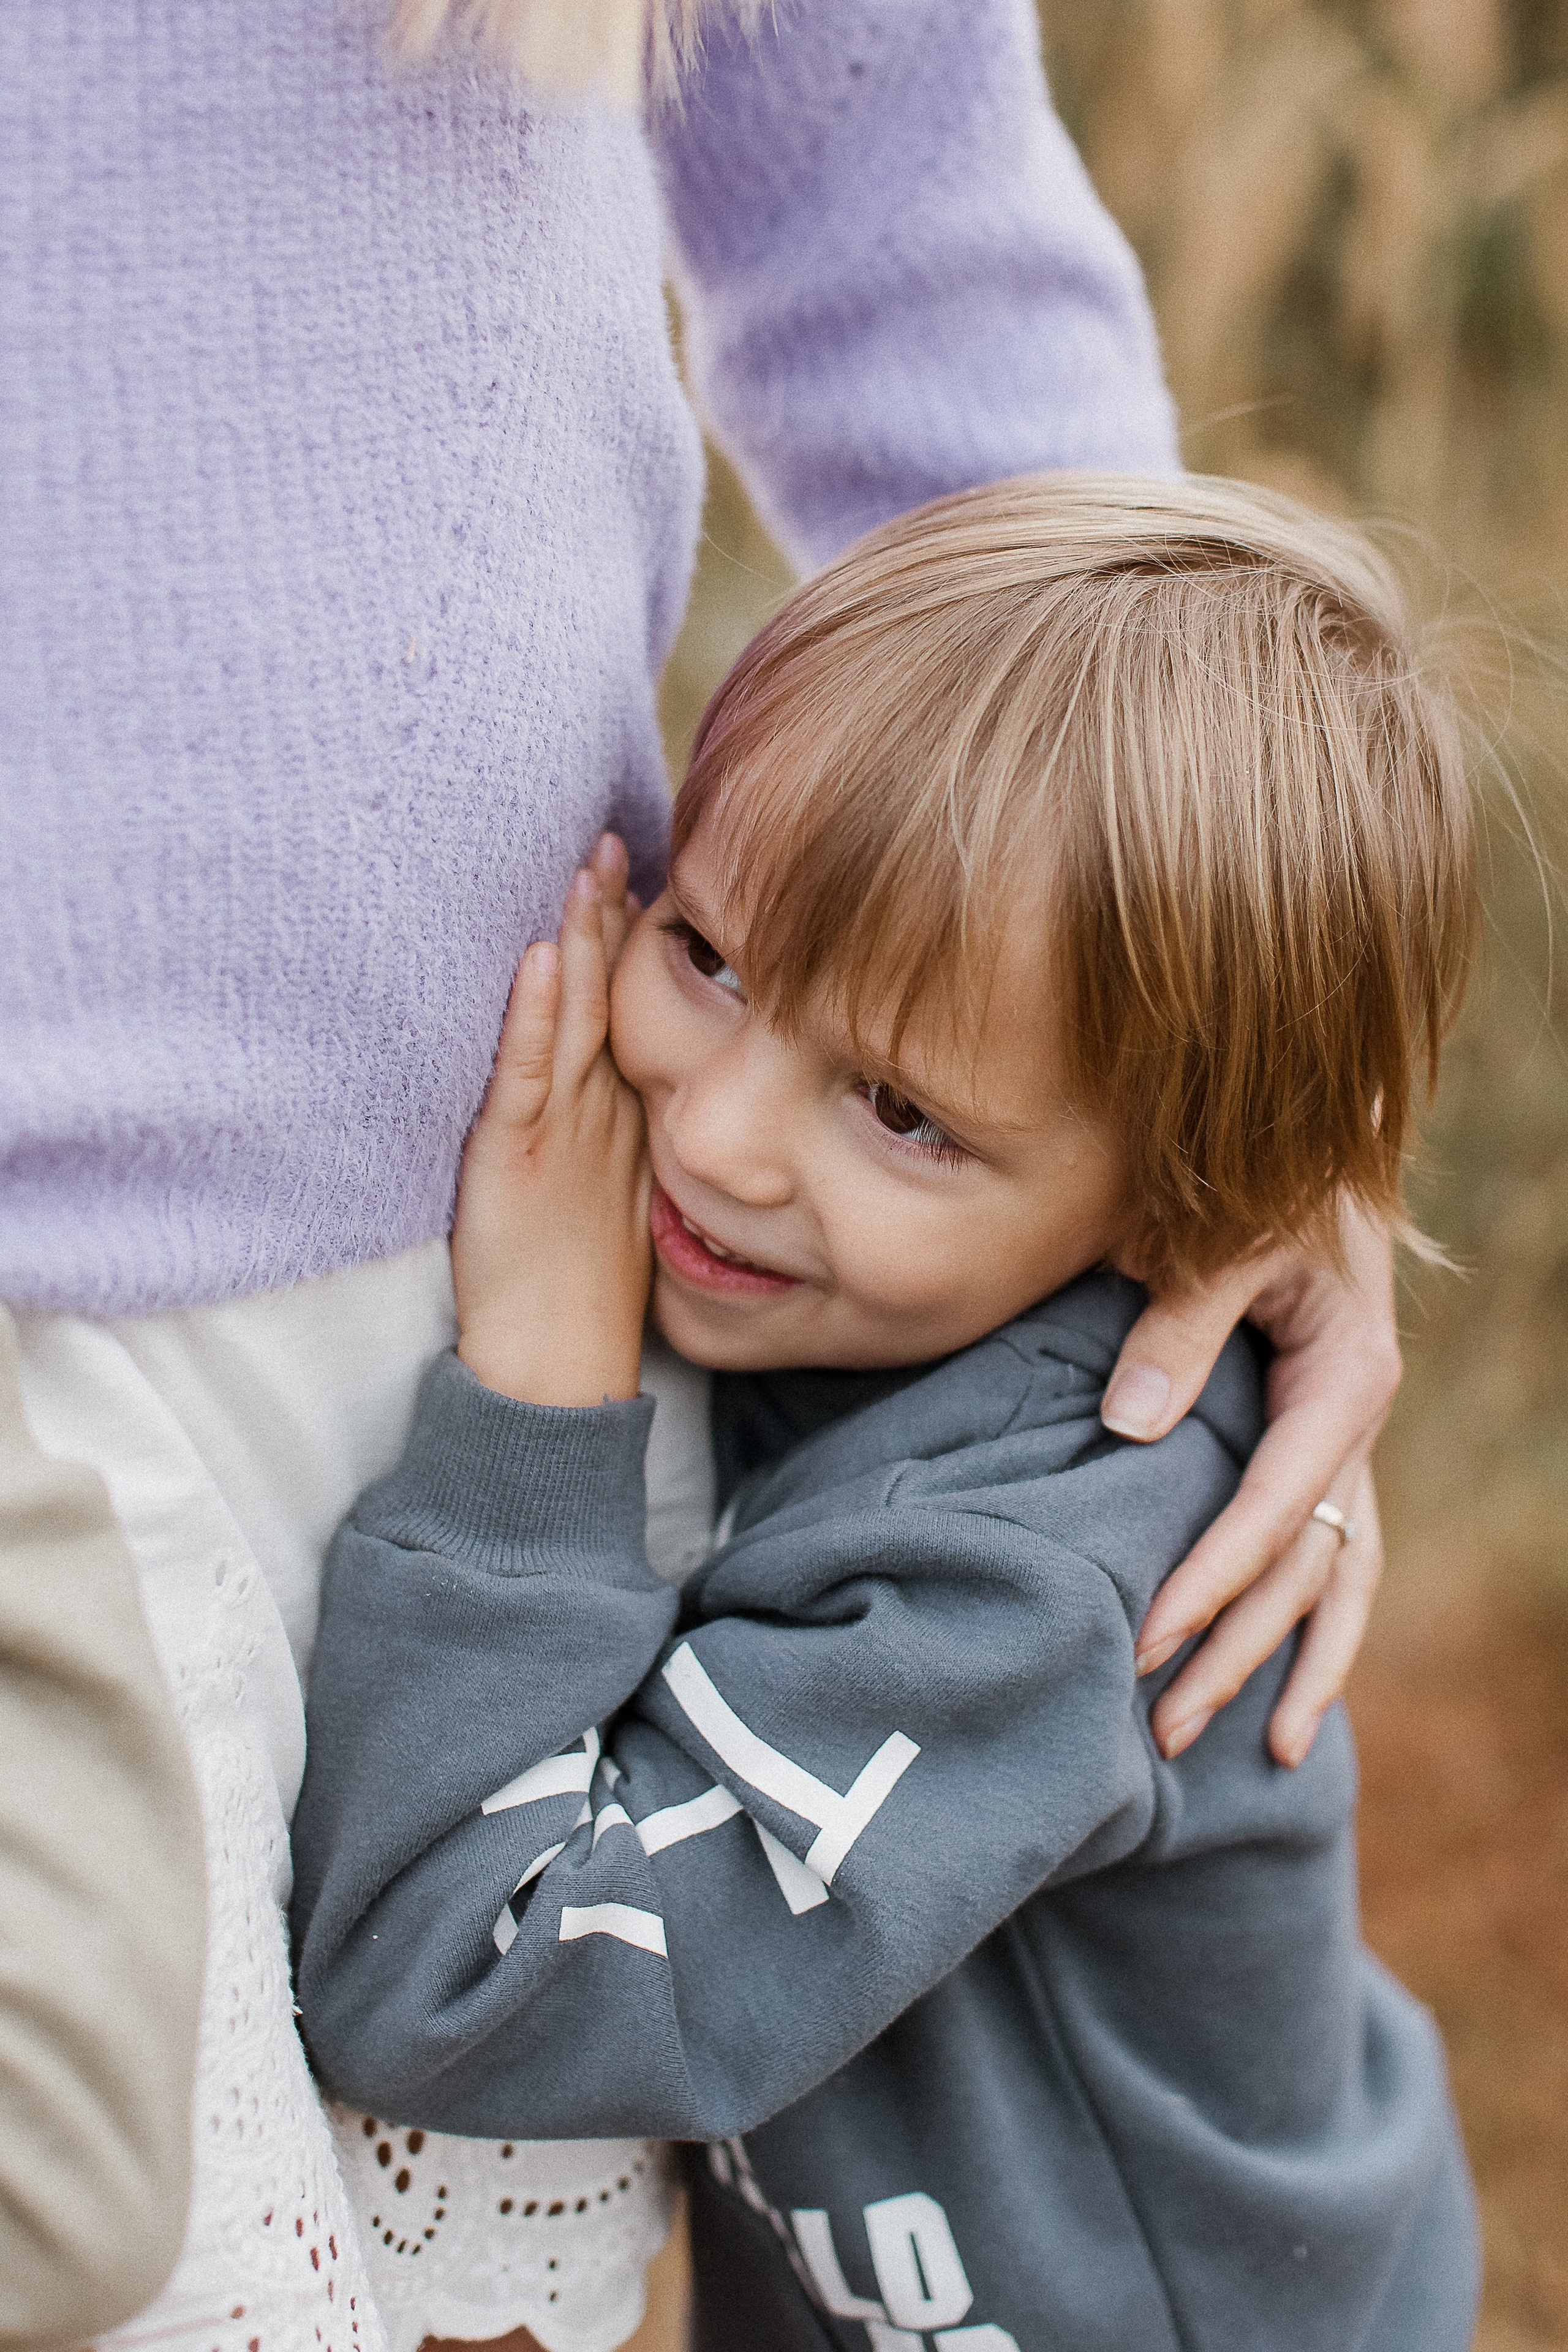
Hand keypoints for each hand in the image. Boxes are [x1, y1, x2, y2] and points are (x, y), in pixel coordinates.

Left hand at [453, 836, 650, 1406]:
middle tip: (614, 837)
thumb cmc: (569, 1294)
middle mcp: (606, 1112)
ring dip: (584, 940)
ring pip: (582, 1017)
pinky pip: (531, 1070)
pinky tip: (546, 958)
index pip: (633, 1010)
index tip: (637, 874)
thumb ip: (605, 1140)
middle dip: (614, 916)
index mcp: (625, 1117)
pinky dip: (538, 1013)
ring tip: (588, 868)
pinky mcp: (518, 1152)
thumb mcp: (598, 1199)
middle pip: (615, 995)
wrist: (555, 1364)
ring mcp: (568, 1129)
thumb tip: (604, 1095)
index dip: (631, 942)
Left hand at [1102, 1206, 1397, 1767]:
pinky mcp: (1325, 1457)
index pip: (1272, 1508)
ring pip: (1337, 1586)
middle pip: (1305, 1571)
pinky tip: (1290, 1710)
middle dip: (1237, 1653)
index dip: (1209, 1580)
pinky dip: (1317, 1636)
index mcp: (1345, 1381)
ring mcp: (1348, 1453)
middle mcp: (1358, 1432)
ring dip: (1290, 1669)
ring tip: (1252, 1754)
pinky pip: (1337, 1565)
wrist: (1310, 1155)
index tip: (1142, 1642)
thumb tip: (1126, 1421)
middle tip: (1162, 1730)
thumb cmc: (1259, 1184)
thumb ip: (1180, 1321)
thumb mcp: (1225, 1234)